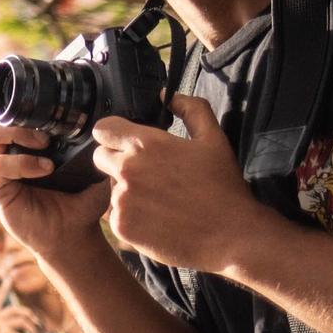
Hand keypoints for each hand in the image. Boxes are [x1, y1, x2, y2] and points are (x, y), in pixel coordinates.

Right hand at [0, 101, 108, 262]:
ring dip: (16, 133)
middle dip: (17, 115)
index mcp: (23, 143)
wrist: (75, 235)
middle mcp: (6, 152)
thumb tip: (105, 118)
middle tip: (46, 132)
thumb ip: (89, 142)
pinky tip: (45, 168)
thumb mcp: (89, 166)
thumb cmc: (80, 201)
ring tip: (45, 145)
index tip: (43, 106)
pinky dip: (21, 163)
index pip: (4, 112)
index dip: (13, 101)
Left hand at [90, 93, 285, 273]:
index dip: (113, 134)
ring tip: (158, 199)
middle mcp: (127, 170)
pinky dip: (130, 216)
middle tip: (146, 173)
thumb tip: (166, 95)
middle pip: (100, 157)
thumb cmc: (224, 187)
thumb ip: (190, 109)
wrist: (232, 237)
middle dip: (117, 161)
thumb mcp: (214, 139)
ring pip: (109, 187)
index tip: (125, 142)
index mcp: (145, 145)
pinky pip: (115, 214)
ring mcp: (121, 200)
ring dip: (125, 189)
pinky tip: (156, 218)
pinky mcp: (121, 226)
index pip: (103, 129)